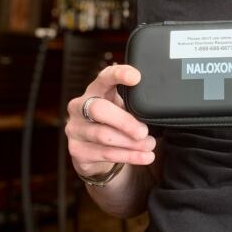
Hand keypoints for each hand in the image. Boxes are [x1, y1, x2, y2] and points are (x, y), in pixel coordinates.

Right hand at [66, 64, 155, 178]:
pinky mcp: (76, 150)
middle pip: (98, 109)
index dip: (118, 74)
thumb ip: (132, 105)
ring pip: (103, 135)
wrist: (91, 150)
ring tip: (149, 145)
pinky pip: (105, 154)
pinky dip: (129, 156)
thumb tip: (156, 112)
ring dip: (131, 143)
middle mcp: (79, 107)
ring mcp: (75, 129)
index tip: (136, 77)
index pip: (104, 77)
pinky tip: (144, 157)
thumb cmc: (111, 122)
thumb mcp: (120, 108)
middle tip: (143, 131)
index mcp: (95, 90)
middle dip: (124, 121)